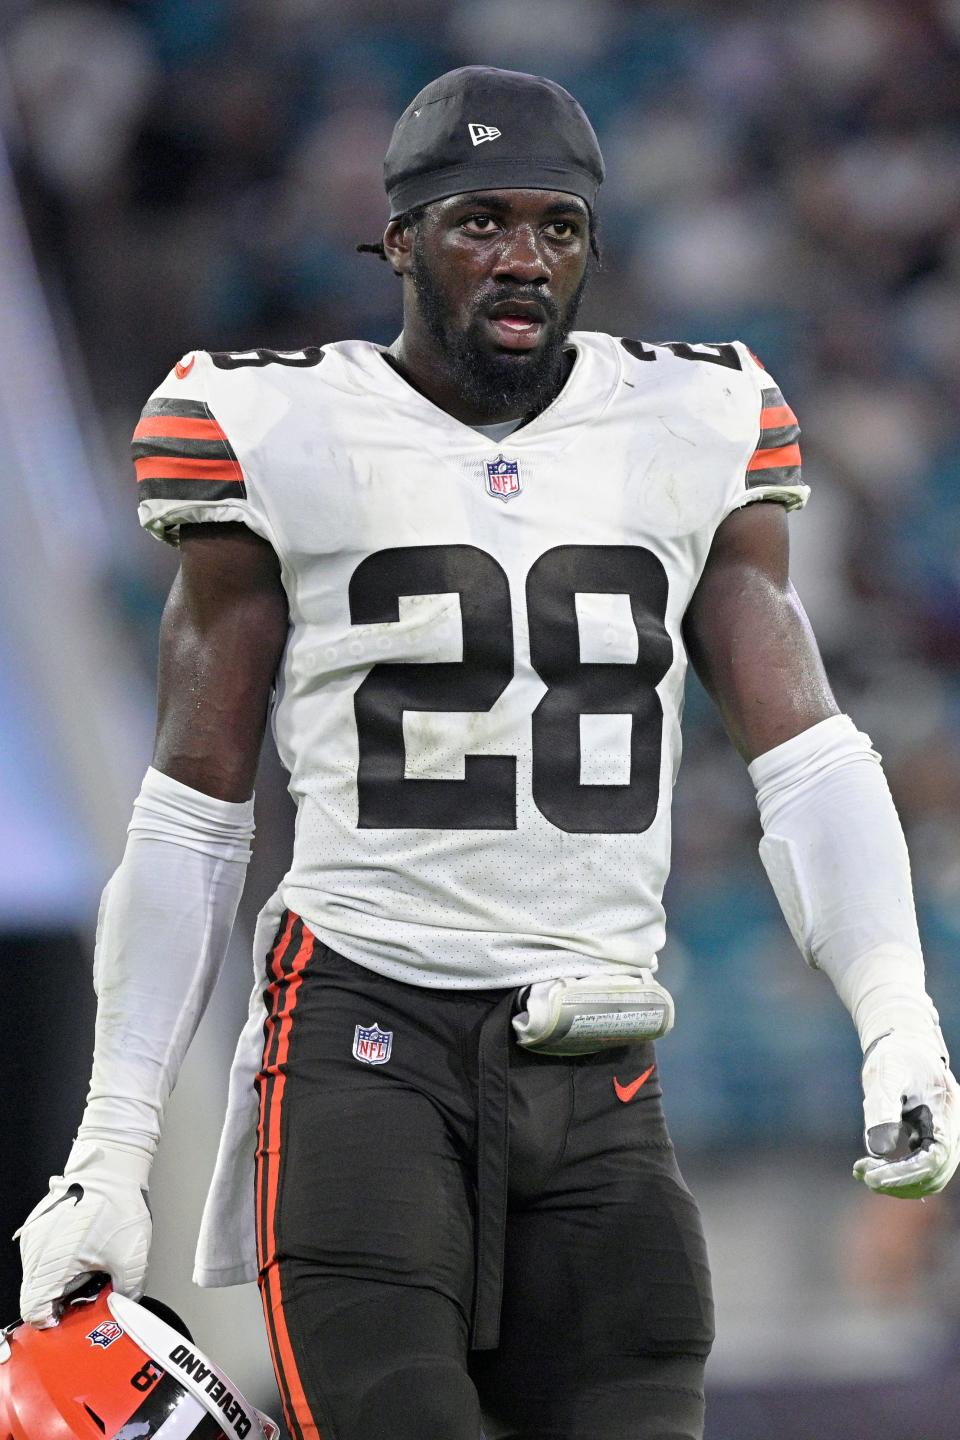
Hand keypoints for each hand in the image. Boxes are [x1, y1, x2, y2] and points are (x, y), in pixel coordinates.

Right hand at [16, 1142, 151, 1325]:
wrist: (110, 1167)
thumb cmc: (118, 1204)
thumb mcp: (132, 1257)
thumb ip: (126, 1292)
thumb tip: (121, 1306)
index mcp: (52, 1264)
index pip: (34, 1311)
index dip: (54, 1321)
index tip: (72, 1316)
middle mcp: (35, 1252)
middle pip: (37, 1294)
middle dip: (62, 1299)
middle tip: (88, 1290)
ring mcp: (34, 1237)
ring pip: (39, 1274)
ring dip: (61, 1278)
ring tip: (89, 1264)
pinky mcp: (38, 1225)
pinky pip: (43, 1254)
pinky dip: (59, 1259)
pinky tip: (84, 1248)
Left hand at [853, 1031, 959, 1198]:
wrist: (904, 1042)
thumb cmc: (895, 1055)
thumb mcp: (886, 1075)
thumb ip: (883, 1109)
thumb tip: (879, 1150)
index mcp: (946, 1113)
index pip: (933, 1159)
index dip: (905, 1174)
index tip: (873, 1178)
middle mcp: (951, 1129)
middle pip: (934, 1174)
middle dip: (900, 1182)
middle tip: (865, 1177)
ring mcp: (943, 1135)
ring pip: (929, 1176)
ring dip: (899, 1182)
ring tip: (864, 1173)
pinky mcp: (930, 1137)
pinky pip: (921, 1166)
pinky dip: (899, 1173)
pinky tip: (871, 1168)